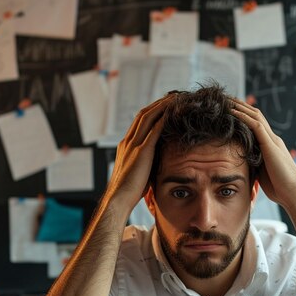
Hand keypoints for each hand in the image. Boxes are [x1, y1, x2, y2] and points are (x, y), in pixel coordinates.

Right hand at [105, 94, 173, 212]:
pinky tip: (173, 112)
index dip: (152, 111)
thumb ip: (146, 162)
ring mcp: (133, 144)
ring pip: (148, 117)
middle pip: (144, 114)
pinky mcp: (142, 151)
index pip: (139, 121)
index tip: (165, 105)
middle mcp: (128, 141)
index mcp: (126, 145)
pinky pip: (154, 129)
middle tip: (173, 96)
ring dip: (162, 106)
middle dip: (158, 103)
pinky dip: (163, 118)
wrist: (119, 198)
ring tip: (175, 99)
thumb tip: (158, 161)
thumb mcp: (139, 171)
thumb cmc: (130, 190)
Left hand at [231, 99, 295, 207]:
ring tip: (227, 100)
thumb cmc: (279, 188)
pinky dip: (244, 117)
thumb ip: (255, 165)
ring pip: (256, 116)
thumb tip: (242, 166)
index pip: (257, 125)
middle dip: (241, 107)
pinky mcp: (270, 144)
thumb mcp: (262, 173)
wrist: (293, 192)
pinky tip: (233, 112)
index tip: (231, 110)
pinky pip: (256, 125)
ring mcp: (272, 140)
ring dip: (241, 107)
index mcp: (271, 146)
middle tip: (227, 99)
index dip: (245, 116)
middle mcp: (272, 139)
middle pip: (256, 116)